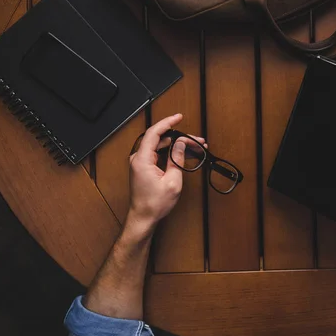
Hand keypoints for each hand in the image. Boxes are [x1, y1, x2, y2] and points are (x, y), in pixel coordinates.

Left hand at [127, 114, 204, 231]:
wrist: (143, 218)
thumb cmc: (154, 204)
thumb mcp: (172, 181)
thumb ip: (177, 159)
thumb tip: (181, 145)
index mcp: (142, 159)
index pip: (154, 133)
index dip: (168, 122)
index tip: (179, 117)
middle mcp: (138, 158)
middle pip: (160, 139)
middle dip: (180, 138)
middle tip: (197, 141)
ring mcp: (140, 163)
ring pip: (160, 146)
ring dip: (177, 146)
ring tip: (195, 148)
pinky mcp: (143, 167)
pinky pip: (157, 154)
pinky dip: (170, 153)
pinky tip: (184, 155)